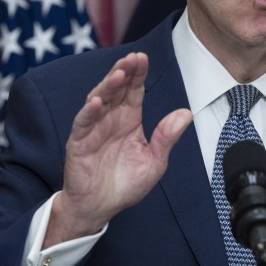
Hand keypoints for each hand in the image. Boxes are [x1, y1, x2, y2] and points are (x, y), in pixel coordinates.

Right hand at [45, 52, 191, 245]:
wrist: (100, 208)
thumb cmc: (125, 185)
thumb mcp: (154, 162)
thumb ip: (167, 137)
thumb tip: (186, 114)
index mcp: (129, 120)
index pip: (134, 91)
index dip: (138, 74)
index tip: (143, 58)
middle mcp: (110, 119)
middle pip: (116, 89)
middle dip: (124, 72)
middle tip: (133, 58)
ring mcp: (93, 129)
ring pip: (99, 99)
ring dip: (108, 86)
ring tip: (119, 74)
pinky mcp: (79, 142)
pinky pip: (83, 123)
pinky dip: (89, 111)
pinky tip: (98, 101)